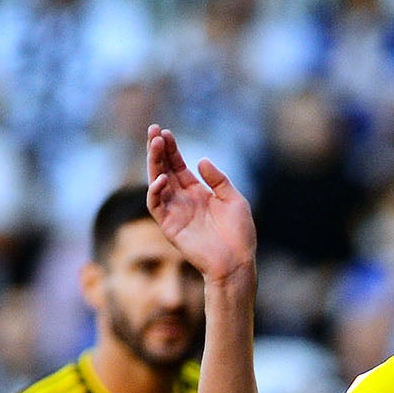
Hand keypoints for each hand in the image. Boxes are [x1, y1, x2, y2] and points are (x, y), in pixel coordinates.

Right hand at [145, 127, 257, 283]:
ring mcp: (175, 212)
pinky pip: (156, 206)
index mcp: (197, 193)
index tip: (166, 132)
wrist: (236, 262)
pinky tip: (161, 178)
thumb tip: (201, 160)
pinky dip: (155, 191)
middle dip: (158, 150)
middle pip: (164, 170)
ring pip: (156, 184)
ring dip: (153, 164)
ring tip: (155, 145)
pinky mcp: (169, 226)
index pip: (178, 167)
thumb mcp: (234, 200)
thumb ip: (219, 180)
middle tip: (154, 130)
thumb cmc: (239, 234)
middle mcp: (183, 201)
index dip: (171, 150)